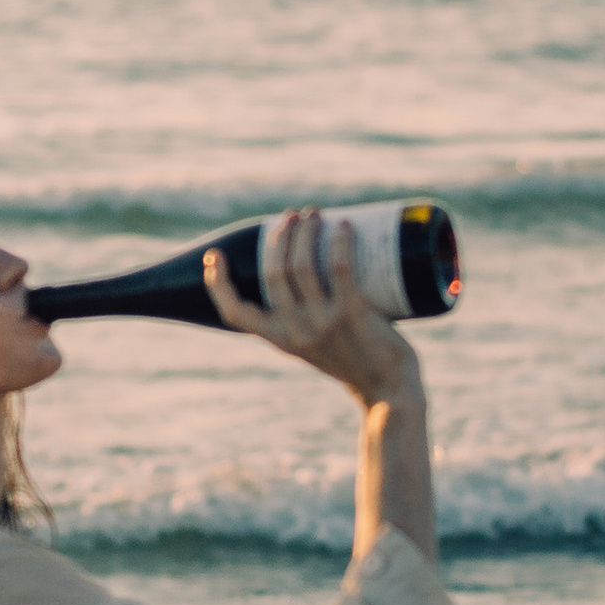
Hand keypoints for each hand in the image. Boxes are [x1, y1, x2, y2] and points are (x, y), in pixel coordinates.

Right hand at [202, 208, 420, 407]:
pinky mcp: (353, 314)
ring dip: (306, 231)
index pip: (234, 312)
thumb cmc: (356, 361)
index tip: (215, 256)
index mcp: (279, 340)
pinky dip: (339, 241)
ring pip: (303, 265)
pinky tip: (342, 225)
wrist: (389, 391)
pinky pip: (340, 268)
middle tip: (292, 217)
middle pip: (274, 272)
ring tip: (314, 214)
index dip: (218, 283)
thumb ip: (304, 318)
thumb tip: (303, 269)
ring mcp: (324, 322)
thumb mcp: (316, 345)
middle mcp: (296, 331)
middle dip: (279, 237)